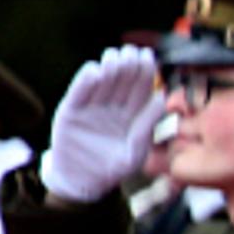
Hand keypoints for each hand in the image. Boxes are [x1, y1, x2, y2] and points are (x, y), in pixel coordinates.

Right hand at [43, 48, 162, 205]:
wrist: (82, 182)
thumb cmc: (113, 169)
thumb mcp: (136, 151)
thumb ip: (147, 126)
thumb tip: (162, 99)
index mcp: (131, 116)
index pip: (140, 90)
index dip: (145, 73)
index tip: (149, 57)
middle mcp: (111, 108)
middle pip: (121, 82)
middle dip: (127, 66)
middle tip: (132, 51)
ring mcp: (91, 108)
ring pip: (101, 84)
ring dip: (108, 69)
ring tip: (115, 56)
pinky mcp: (71, 111)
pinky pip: (79, 93)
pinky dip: (85, 82)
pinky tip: (94, 70)